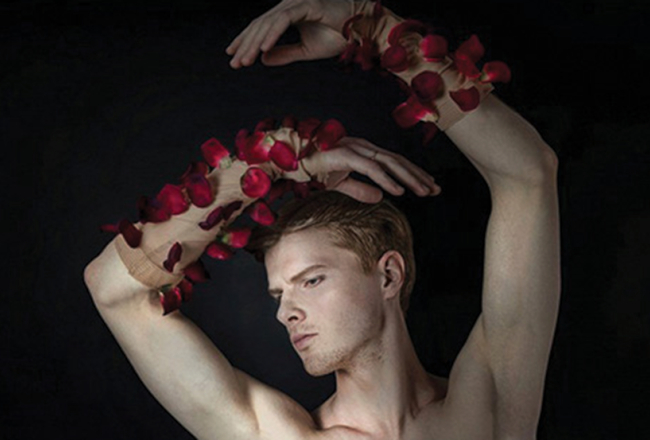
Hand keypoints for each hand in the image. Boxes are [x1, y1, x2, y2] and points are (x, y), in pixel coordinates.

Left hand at [225, 0, 350, 67]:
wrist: (362, 30)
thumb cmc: (338, 36)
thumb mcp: (306, 50)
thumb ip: (285, 54)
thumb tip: (264, 59)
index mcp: (287, 13)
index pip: (261, 27)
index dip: (245, 40)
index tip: (233, 55)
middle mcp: (289, 5)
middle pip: (260, 25)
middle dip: (246, 45)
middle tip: (234, 63)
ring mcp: (297, 3)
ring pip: (268, 23)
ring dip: (255, 44)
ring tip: (245, 61)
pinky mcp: (307, 5)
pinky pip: (283, 20)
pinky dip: (272, 35)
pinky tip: (263, 50)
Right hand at [303, 137, 441, 202]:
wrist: (284, 164)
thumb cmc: (308, 171)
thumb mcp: (339, 184)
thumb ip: (359, 189)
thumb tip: (380, 197)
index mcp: (360, 151)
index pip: (392, 161)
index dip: (411, 173)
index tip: (428, 185)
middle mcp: (360, 146)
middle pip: (396, 160)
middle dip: (418, 175)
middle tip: (435, 189)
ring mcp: (352, 148)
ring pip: (388, 163)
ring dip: (408, 178)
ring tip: (424, 191)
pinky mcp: (343, 155)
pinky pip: (370, 168)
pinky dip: (386, 179)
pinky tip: (399, 191)